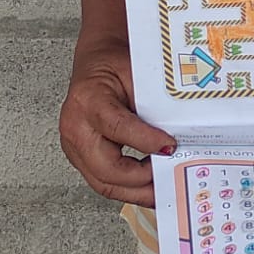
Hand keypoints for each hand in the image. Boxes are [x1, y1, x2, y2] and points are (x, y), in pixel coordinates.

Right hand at [59, 38, 174, 205]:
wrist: (97, 62)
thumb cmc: (115, 64)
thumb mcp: (138, 74)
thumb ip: (153, 105)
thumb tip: (179, 135)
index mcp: (88, 100)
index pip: (117, 128)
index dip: (146, 141)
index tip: (170, 146)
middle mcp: (75, 126)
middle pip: (107, 169)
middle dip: (142, 179)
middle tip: (170, 176)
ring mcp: (74, 146)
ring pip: (104, 183)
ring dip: (137, 192)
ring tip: (164, 190)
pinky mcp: (80, 157)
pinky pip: (104, 181)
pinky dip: (128, 188)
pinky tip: (149, 186)